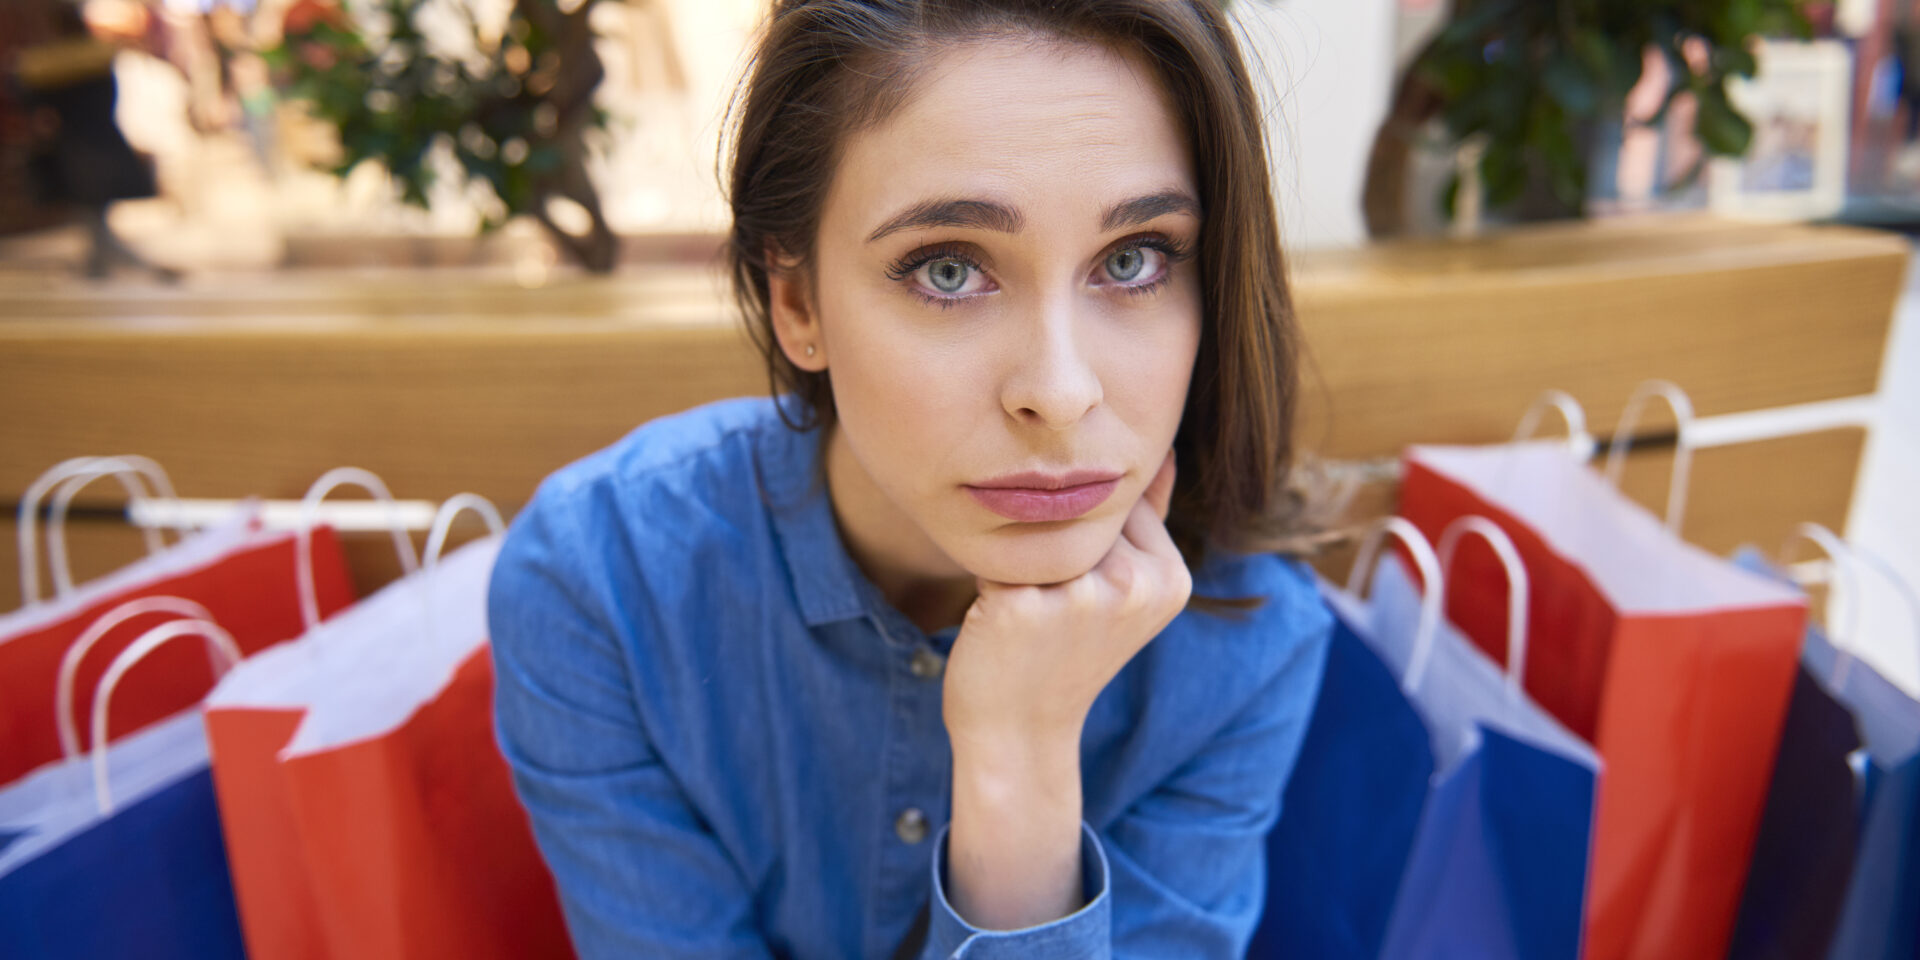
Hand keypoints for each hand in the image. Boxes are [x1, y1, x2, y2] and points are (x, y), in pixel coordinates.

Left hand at [943, 448, 1192, 748]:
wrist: (1019, 732)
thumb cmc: (1066, 653)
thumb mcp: (1125, 593)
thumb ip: (1147, 521)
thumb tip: (1159, 450)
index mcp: (1170, 579)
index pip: (1120, 503)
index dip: (1086, 533)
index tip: (1078, 583)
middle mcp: (1133, 584)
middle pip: (1078, 513)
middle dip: (1051, 538)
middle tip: (1047, 599)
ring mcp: (1078, 596)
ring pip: (1036, 527)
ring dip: (1018, 554)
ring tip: (1026, 609)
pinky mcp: (1021, 605)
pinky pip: (992, 551)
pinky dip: (986, 575)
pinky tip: (996, 617)